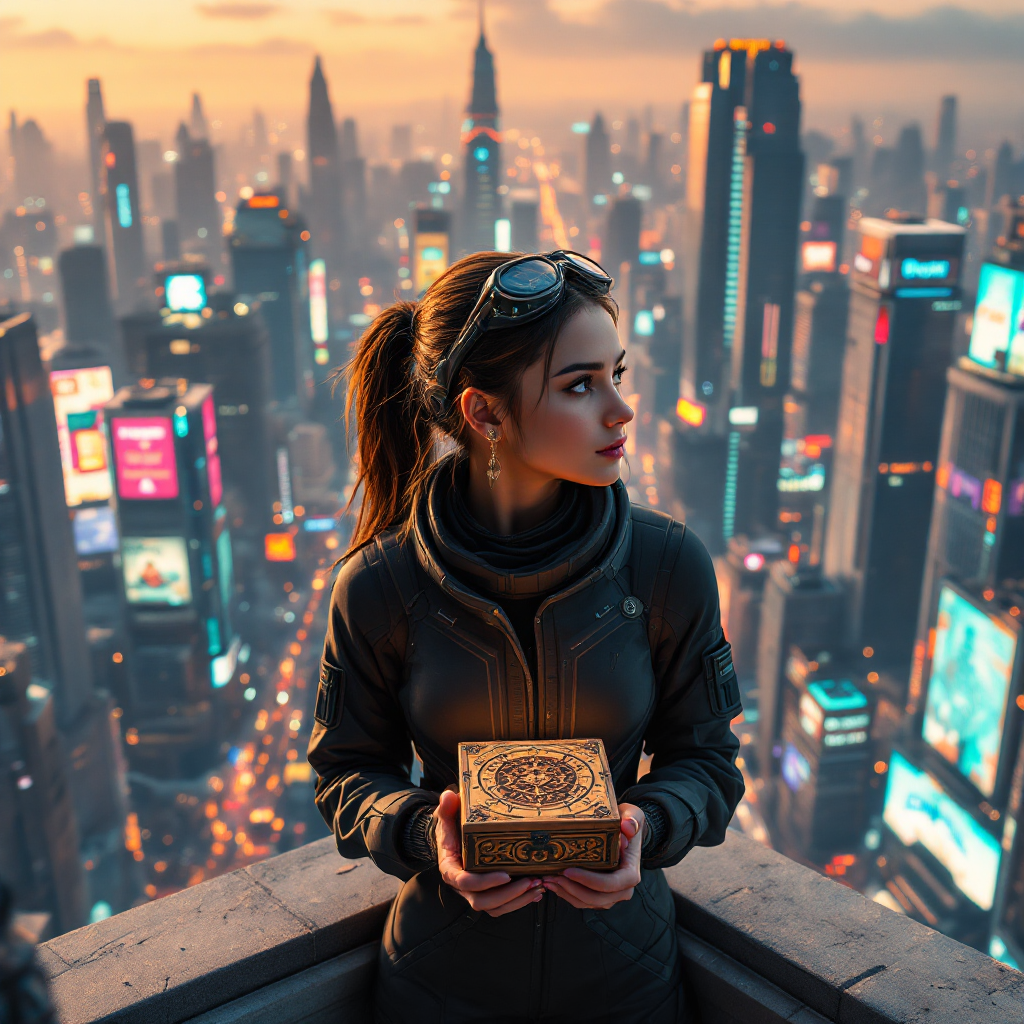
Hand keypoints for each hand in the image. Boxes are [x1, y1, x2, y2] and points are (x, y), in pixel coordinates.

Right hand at [435, 789, 543, 916]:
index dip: (485, 882)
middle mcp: (461, 887)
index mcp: (450, 869)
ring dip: (518, 900)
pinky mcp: (487, 894)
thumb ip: (446, 807)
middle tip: (530, 881)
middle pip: (482, 901)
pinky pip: (502, 906)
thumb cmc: (451, 828)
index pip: (465, 882)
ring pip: (495, 908)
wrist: (451, 840)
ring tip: (538, 886)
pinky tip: (537, 892)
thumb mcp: (447, 816)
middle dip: (508, 894)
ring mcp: (475, 893)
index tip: (506, 874)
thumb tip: (448, 796)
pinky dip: (520, 902)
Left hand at [541, 802, 644, 909]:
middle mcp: (623, 889)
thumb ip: (632, 820)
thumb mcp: (632, 816)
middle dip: (571, 889)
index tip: (567, 870)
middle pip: (596, 898)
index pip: (609, 884)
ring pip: (587, 902)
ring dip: (566, 893)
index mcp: (630, 874)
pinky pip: (584, 901)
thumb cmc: (628, 824)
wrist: (628, 833)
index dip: (587, 881)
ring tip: (547, 879)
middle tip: (551, 876)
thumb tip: (627, 828)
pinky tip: (554, 884)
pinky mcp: (601, 895)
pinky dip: (568, 895)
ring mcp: (612, 895)